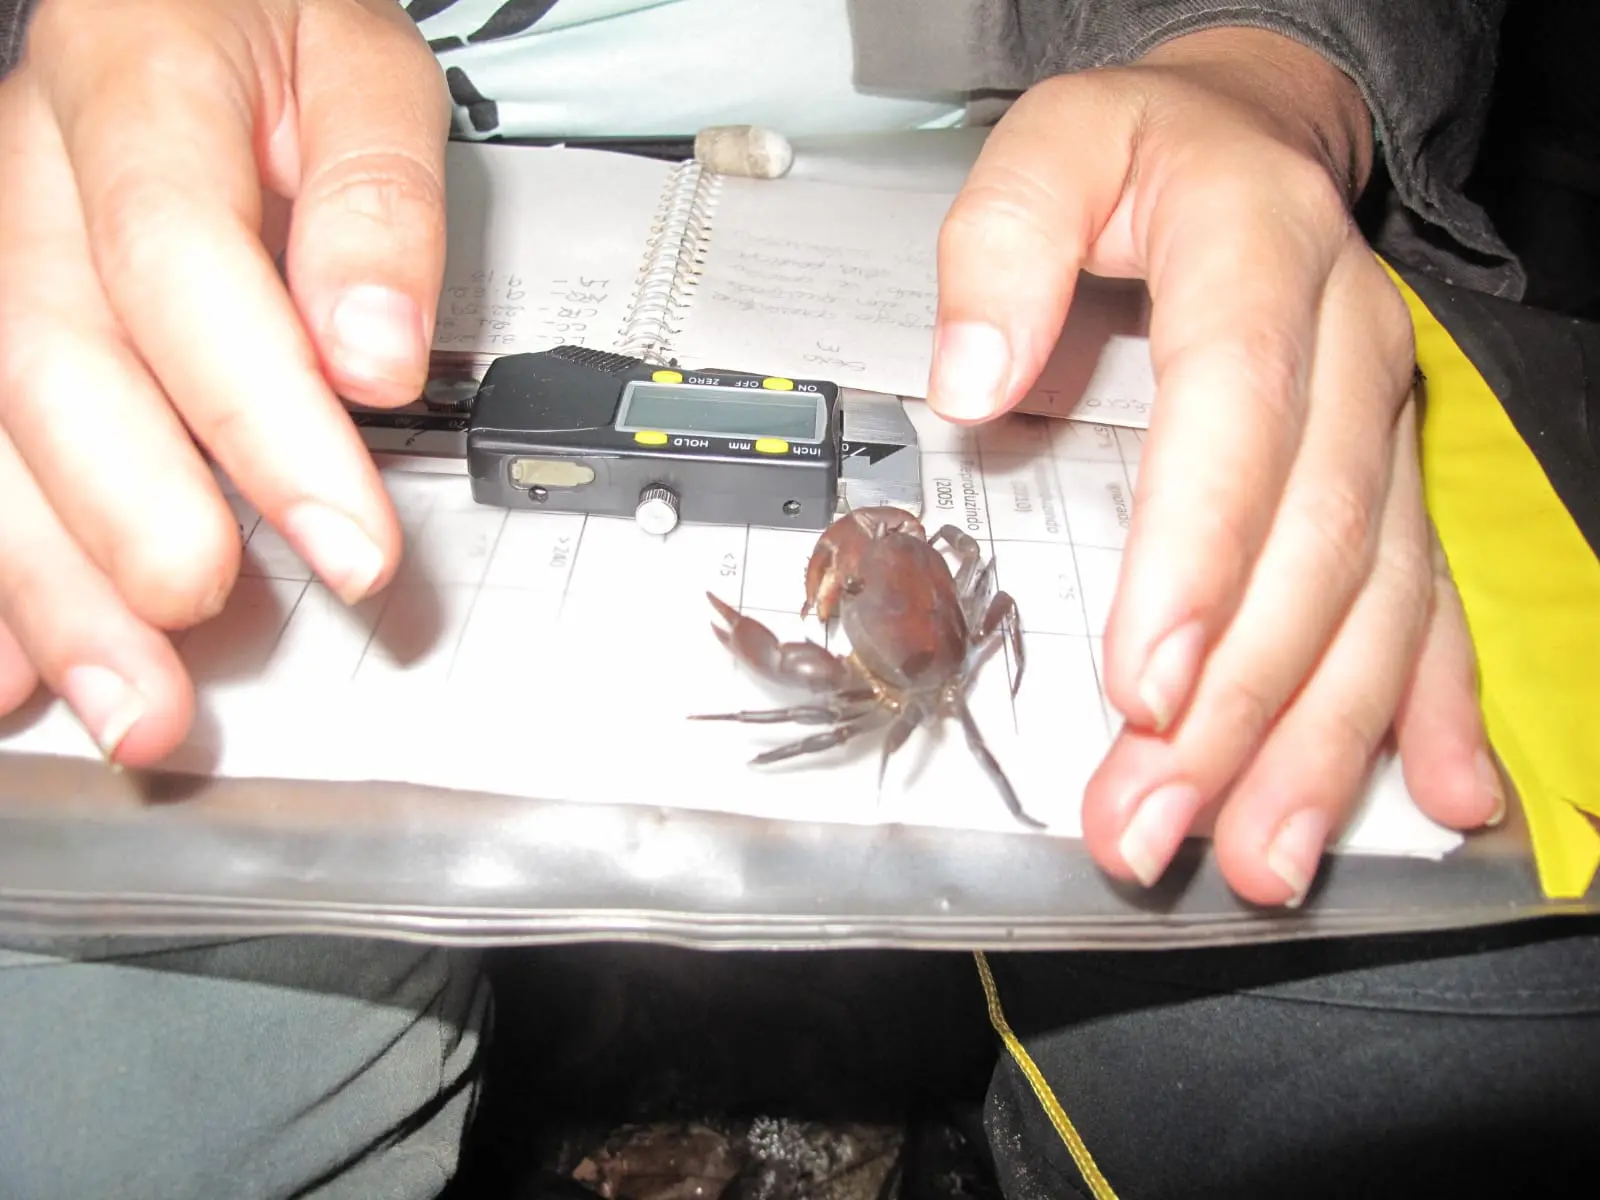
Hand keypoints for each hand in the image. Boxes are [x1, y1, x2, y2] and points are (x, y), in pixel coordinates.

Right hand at [0, 0, 448, 762]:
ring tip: (129, 705)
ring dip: (48, 586)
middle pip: (50, 361)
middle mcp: (26, 173)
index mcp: (135, 82)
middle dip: (134, 522)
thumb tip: (372, 352)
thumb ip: (375, 201)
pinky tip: (14, 676)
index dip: (262, 421)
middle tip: (215, 628)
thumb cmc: (278, 49)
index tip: (351, 545)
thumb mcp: (362, 75)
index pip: (178, 265)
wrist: (179, 11)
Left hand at [926, 28, 1503, 905]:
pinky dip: (1430, 703)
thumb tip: (971, 373)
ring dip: (1317, 741)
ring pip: (1374, 598)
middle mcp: (1346, 349)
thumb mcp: (1051, 146)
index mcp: (1257, 254)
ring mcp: (1382, 424)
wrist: (1251, 140)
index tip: (1141, 683)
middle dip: (1234, 701)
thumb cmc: (1138, 155)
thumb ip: (1002, 243)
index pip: (1236, 411)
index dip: (1198, 554)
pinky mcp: (1391, 478)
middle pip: (1310, 541)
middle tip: (1151, 819)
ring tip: (1258, 857)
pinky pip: (1429, 598)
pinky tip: (1441, 796)